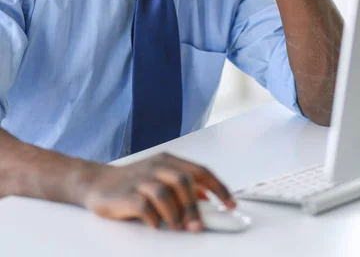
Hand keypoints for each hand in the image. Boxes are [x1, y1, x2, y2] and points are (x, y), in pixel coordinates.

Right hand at [82, 152, 235, 231]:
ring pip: (166, 193)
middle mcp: (157, 166)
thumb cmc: (134, 183)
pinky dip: (154, 218)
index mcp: (169, 161)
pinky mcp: (126, 194)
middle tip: (198, 227)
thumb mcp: (161, 178)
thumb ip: (183, 186)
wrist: (98, 183)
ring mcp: (141, 179)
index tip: (231, 205)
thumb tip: (207, 200)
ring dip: (176, 215)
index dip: (218, 188)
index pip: (200, 171)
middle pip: (184, 181)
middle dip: (195, 206)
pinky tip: (155, 224)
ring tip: (177, 228)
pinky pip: (145, 206)